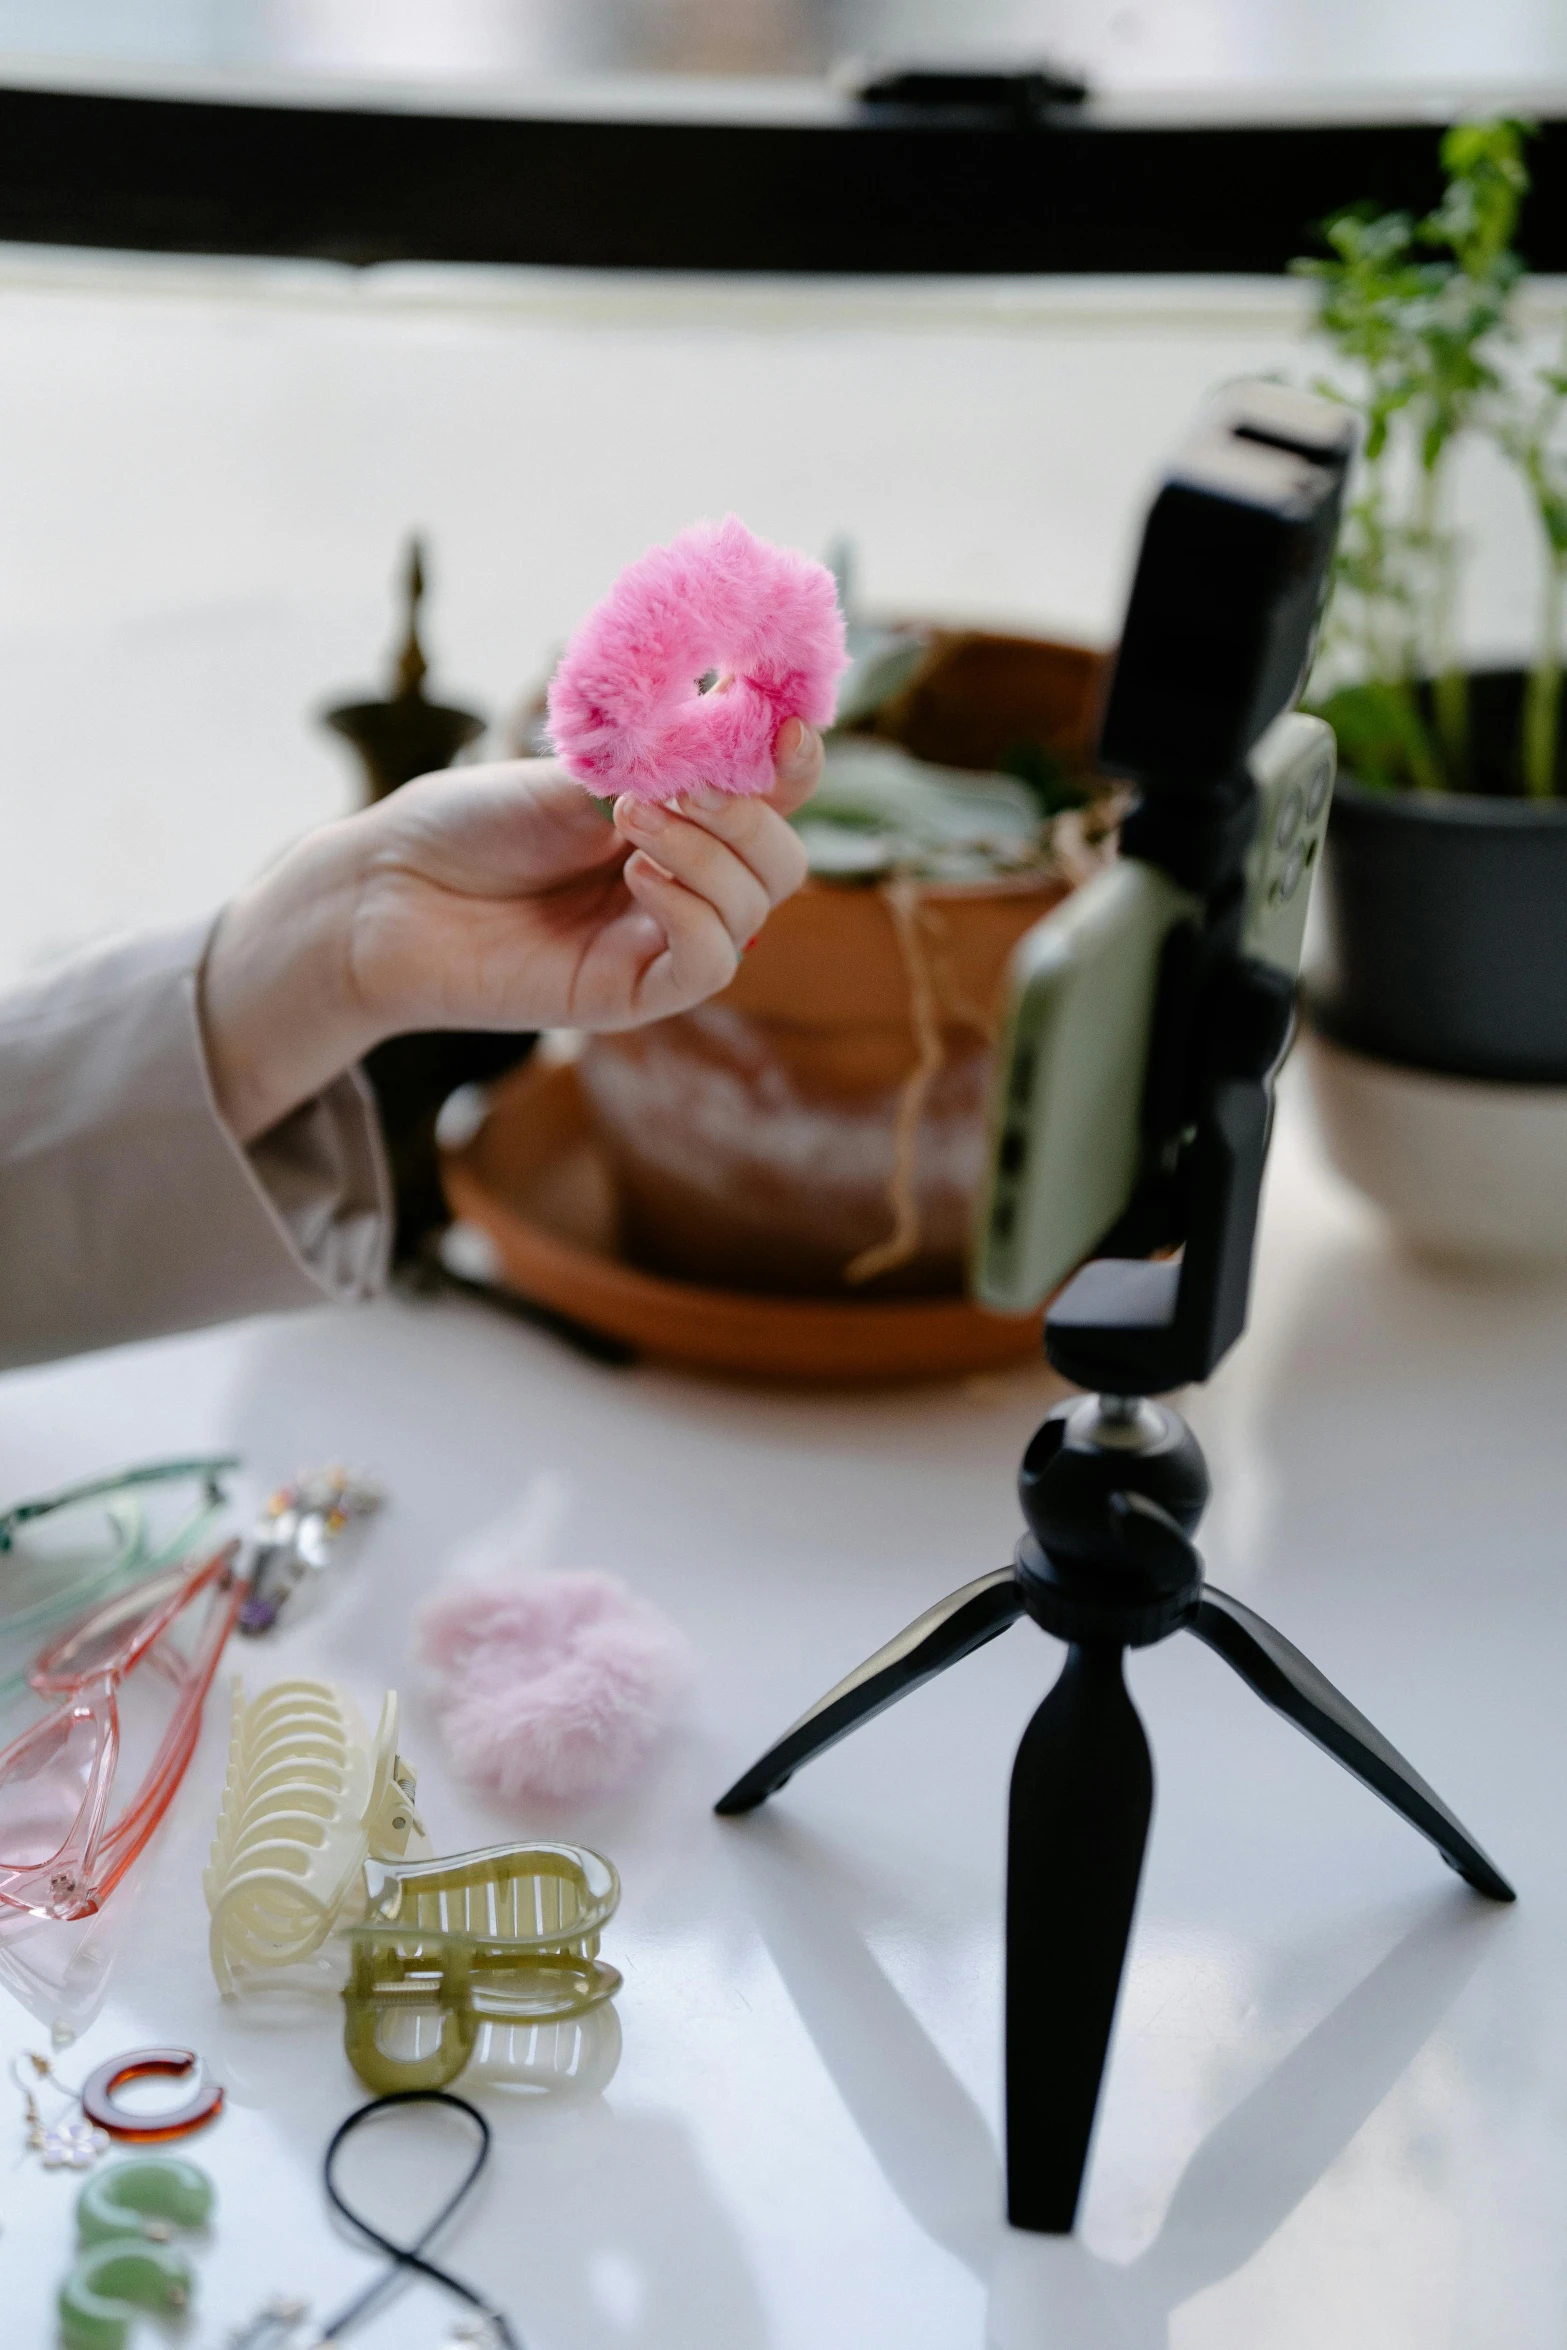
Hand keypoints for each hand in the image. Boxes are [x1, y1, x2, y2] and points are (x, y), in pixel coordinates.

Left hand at [202, 719, 821, 1143]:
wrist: (389, 889)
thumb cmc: (470, 824)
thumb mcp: (573, 772)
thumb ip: (658, 762)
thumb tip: (733, 716)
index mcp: (677, 820)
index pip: (771, 800)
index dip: (794, 766)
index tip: (789, 726)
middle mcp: (681, 883)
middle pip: (781, 863)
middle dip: (751, 817)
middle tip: (687, 786)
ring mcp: (658, 942)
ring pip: (752, 910)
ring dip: (707, 853)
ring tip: (629, 823)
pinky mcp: (630, 995)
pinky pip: (709, 964)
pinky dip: (693, 914)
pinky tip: (638, 878)